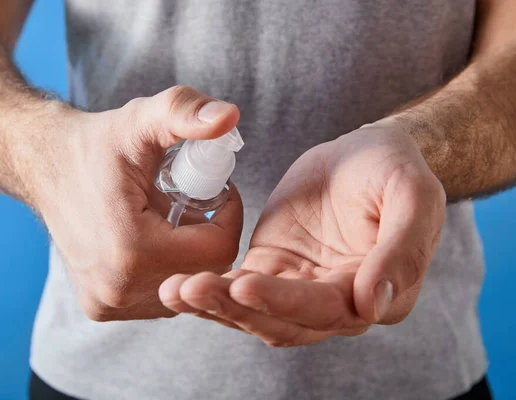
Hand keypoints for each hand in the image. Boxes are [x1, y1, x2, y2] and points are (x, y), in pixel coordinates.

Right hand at [31, 86, 242, 320]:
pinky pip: (159, 294)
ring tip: (171, 219)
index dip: (229, 217)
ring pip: (183, 286)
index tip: (218, 191)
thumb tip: (230, 116)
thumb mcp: (142, 119)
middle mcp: (117, 290)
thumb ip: (185, 112)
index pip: (219, 250)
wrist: (43, 166)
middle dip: (209, 235)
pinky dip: (167, 268)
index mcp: (131, 251)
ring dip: (189, 254)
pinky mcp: (101, 308)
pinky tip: (153, 239)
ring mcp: (107, 305)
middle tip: (194, 202)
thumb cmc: (96, 144)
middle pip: (203, 272)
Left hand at [159, 119, 445, 345]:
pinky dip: (211, 290)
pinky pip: (239, 289)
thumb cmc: (394, 170)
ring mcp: (300, 289)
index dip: (286, 302)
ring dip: (215, 305)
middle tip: (191, 289)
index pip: (328, 309)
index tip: (245, 286)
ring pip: (255, 311)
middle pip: (283, 320)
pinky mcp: (272, 270)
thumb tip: (374, 306)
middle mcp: (337, 303)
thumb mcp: (412, 195)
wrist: (365, 155)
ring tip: (175, 289)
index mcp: (377, 292)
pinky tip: (179, 284)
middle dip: (236, 309)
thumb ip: (403, 250)